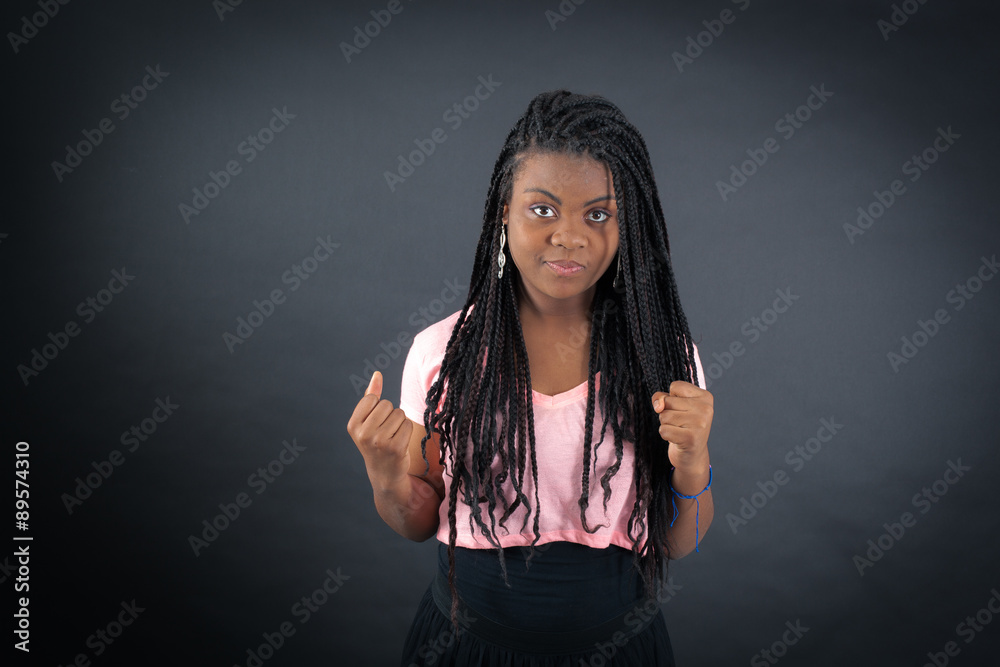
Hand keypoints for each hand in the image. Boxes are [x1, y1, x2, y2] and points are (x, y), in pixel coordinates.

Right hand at [347, 371, 412, 490]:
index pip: (371, 398)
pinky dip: (406, 431)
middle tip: (385, 431)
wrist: (385, 472)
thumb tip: (377, 374)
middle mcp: (363, 434)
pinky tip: (400, 442)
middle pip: (387, 404)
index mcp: (353, 425)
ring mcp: (379, 442)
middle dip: (390, 414)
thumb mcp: (368, 420)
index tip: (375, 423)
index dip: (377, 407)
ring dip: (399, 422)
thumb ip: (371, 396)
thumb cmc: (376, 441)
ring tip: (392, 436)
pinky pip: (408, 424)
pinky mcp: (396, 448)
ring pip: (399, 414)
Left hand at [651, 381, 712, 471]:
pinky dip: (665, 435)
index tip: (683, 409)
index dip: (671, 398)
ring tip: (679, 430)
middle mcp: (706, 408)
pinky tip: (677, 439)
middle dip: (667, 413)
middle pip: (668, 401)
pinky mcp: (691, 438)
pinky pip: (664, 430)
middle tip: (680, 423)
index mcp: (705, 396)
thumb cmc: (682, 427)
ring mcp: (700, 424)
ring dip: (666, 425)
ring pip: (664, 416)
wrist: (692, 455)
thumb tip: (658, 406)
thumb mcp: (674, 406)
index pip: (675, 386)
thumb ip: (662, 397)